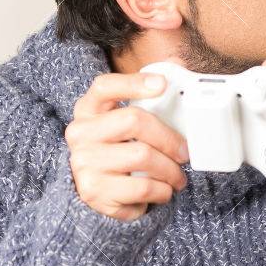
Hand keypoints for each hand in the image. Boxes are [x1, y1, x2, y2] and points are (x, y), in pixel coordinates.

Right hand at [65, 72, 189, 220]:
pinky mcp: (94, 191)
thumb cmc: (120, 151)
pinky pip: (143, 186)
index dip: (134, 83)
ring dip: (171, 170)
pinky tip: (163, 190)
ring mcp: (84, 162)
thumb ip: (148, 104)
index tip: (162, 84)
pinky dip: (163, 191)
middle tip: (185, 153)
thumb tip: (180, 73)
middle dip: (169, 138)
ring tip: (177, 176)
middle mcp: (81, 133)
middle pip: (134, 121)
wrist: (99, 192)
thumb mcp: (125, 125)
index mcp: (89, 110)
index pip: (105, 86)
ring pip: (143, 156)